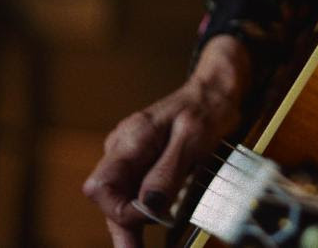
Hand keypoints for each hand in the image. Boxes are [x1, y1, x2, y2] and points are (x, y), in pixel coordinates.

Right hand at [83, 36, 250, 247]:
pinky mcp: (143, 159)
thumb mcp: (195, 138)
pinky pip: (133, 189)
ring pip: (119, 195)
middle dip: (121, 227)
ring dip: (128, 224)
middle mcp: (122, 147)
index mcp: (131, 139)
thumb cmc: (208, 108)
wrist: (216, 90)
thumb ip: (169, 169)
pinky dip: (139, 210)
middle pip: (107, 196)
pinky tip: (146, 227)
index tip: (152, 216)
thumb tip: (149, 204)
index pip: (101, 186)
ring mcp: (130, 154)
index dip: (121, 209)